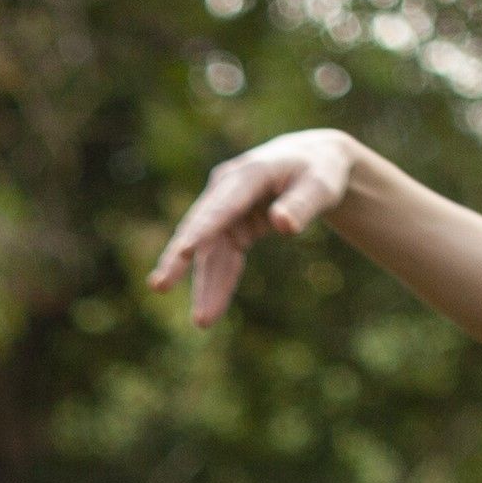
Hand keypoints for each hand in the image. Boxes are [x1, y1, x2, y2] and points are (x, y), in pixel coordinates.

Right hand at [148, 129, 356, 325]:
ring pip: (211, 250)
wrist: (315, 160)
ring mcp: (227, 207)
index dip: (203, 228)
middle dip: (181, 260)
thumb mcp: (321, 186)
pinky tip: (212, 308)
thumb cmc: (321, 171)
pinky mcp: (234, 223)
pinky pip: (224, 256)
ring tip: (202, 322)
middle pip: (201, 228)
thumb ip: (303, 205)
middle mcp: (228, 189)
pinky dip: (220, 281)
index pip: (222, 206)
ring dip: (206, 284)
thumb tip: (283, 225)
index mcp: (248, 175)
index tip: (183, 250)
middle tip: (159, 286)